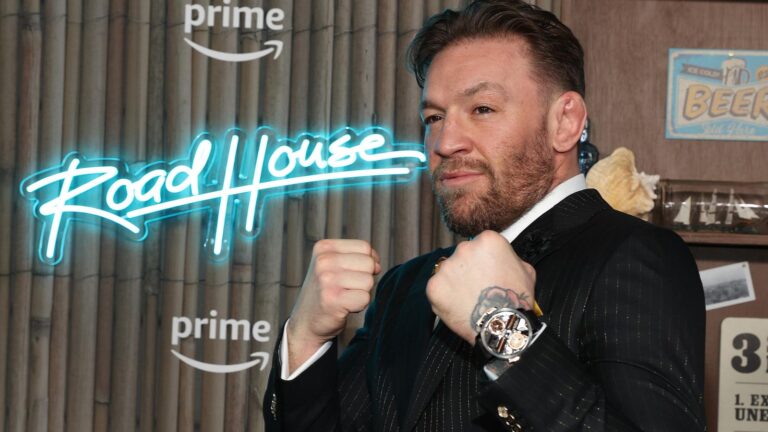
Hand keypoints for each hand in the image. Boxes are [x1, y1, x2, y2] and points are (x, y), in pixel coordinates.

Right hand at [287, 239, 380, 372]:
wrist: (306, 322)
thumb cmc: (326, 292)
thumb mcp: (335, 265)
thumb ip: (358, 257)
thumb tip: (377, 265)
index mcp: (324, 247)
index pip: (364, 247)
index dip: (366, 263)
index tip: (350, 274)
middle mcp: (323, 261)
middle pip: (369, 263)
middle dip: (364, 278)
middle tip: (345, 288)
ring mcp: (326, 279)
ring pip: (368, 281)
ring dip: (361, 293)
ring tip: (344, 297)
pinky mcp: (332, 299)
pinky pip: (365, 298)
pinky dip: (359, 306)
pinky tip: (343, 307)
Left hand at [426, 230, 535, 344]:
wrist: (502, 325)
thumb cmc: (515, 300)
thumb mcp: (526, 270)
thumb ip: (510, 259)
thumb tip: (501, 260)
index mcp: (487, 240)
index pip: (480, 245)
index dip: (485, 261)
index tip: (488, 273)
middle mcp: (464, 248)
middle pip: (462, 256)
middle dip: (468, 269)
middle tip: (477, 288)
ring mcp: (447, 266)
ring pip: (448, 272)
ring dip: (455, 282)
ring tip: (468, 299)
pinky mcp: (434, 285)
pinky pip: (437, 288)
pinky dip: (444, 297)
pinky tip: (458, 306)